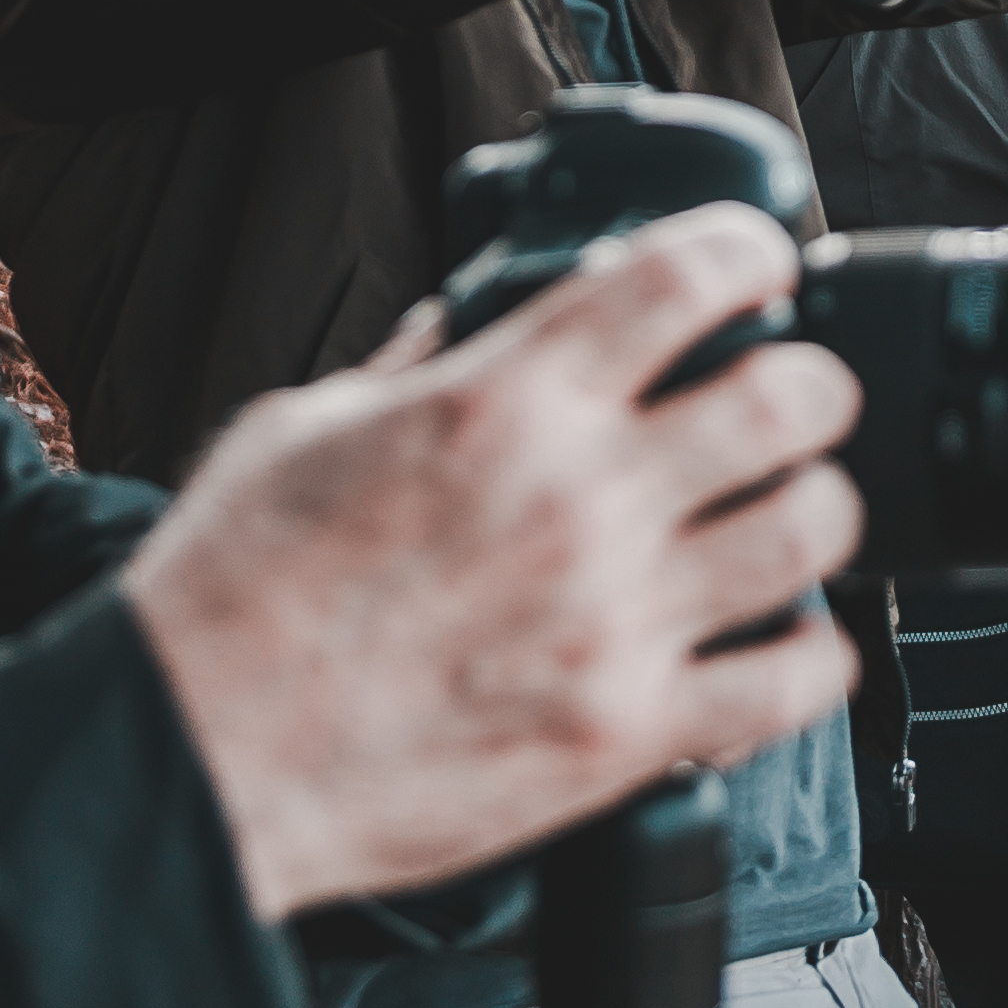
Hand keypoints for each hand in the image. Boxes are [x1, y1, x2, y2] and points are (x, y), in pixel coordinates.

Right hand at [125, 208, 866, 920]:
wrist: (191, 755)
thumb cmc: (230, 599)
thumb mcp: (306, 425)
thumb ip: (415, 367)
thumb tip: (475, 325)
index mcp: (503, 401)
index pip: (683, 279)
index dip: (744, 253)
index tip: (754, 265)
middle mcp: (579, 498)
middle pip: (791, 399)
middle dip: (811, 383)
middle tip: (792, 395)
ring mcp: (614, 620)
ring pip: (813, 531)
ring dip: (816, 509)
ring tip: (786, 512)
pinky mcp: (625, 734)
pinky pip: (790, 683)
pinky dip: (809, 654)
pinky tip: (781, 639)